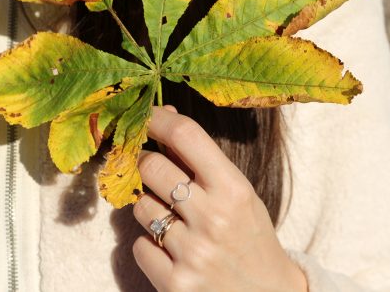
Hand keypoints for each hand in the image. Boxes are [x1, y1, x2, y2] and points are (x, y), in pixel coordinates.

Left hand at [132, 106, 307, 291]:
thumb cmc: (250, 237)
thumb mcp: (239, 194)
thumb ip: (204, 160)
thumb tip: (165, 115)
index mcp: (234, 189)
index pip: (187, 136)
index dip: (158, 119)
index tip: (144, 117)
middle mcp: (213, 218)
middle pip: (151, 167)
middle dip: (145, 163)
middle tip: (151, 169)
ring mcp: (193, 253)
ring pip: (140, 207)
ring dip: (148, 207)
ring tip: (172, 218)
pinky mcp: (175, 284)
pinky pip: (138, 247)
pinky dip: (150, 246)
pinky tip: (172, 250)